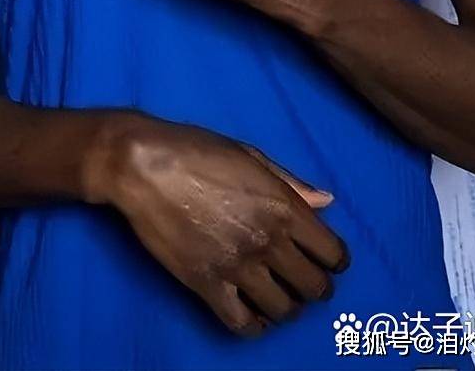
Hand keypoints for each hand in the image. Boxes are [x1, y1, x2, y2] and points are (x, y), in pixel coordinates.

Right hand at [84, 113, 347, 335]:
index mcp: (283, 207)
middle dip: (312, 285)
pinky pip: (244, 324)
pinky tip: (250, 310)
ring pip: (284, 310)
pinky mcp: (207, 284)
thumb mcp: (248, 154)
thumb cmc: (194, 149)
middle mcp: (268, 241)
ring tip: (273, 292)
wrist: (141, 165)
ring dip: (284, 305)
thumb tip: (327, 201)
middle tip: (297, 276)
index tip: (321, 258)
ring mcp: (238, 266)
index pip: (333, 254)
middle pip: (315, 288)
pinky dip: (254, 325)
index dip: (332, 259)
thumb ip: (291, 182)